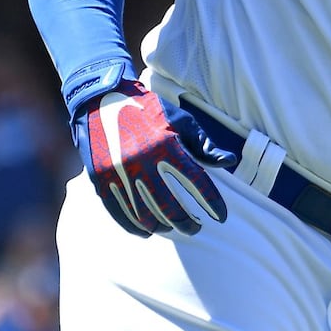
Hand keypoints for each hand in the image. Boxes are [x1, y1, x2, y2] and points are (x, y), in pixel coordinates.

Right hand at [72, 81, 236, 236]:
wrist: (101, 99)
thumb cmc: (149, 110)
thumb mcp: (181, 121)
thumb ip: (204, 145)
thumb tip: (230, 162)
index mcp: (167, 146)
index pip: (197, 183)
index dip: (212, 203)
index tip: (221, 217)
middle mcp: (142, 162)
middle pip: (170, 207)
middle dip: (187, 223)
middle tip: (195, 228)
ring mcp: (118, 173)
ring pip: (145, 215)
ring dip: (162, 227)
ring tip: (173, 227)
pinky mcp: (100, 179)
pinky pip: (119, 213)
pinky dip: (134, 227)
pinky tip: (148, 231)